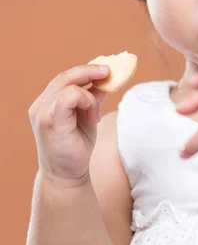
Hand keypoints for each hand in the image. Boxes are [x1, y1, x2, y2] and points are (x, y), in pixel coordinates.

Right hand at [28, 63, 110, 183]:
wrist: (67, 175)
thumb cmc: (76, 147)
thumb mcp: (88, 116)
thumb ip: (93, 98)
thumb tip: (105, 80)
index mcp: (48, 102)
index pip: (65, 77)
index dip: (86, 70)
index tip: (106, 69)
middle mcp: (41, 104)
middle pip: (65, 76)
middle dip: (90, 71)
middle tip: (109, 72)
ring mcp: (42, 112)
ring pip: (69, 85)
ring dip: (89, 96)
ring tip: (95, 116)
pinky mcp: (49, 121)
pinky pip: (67, 97)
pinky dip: (85, 101)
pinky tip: (93, 117)